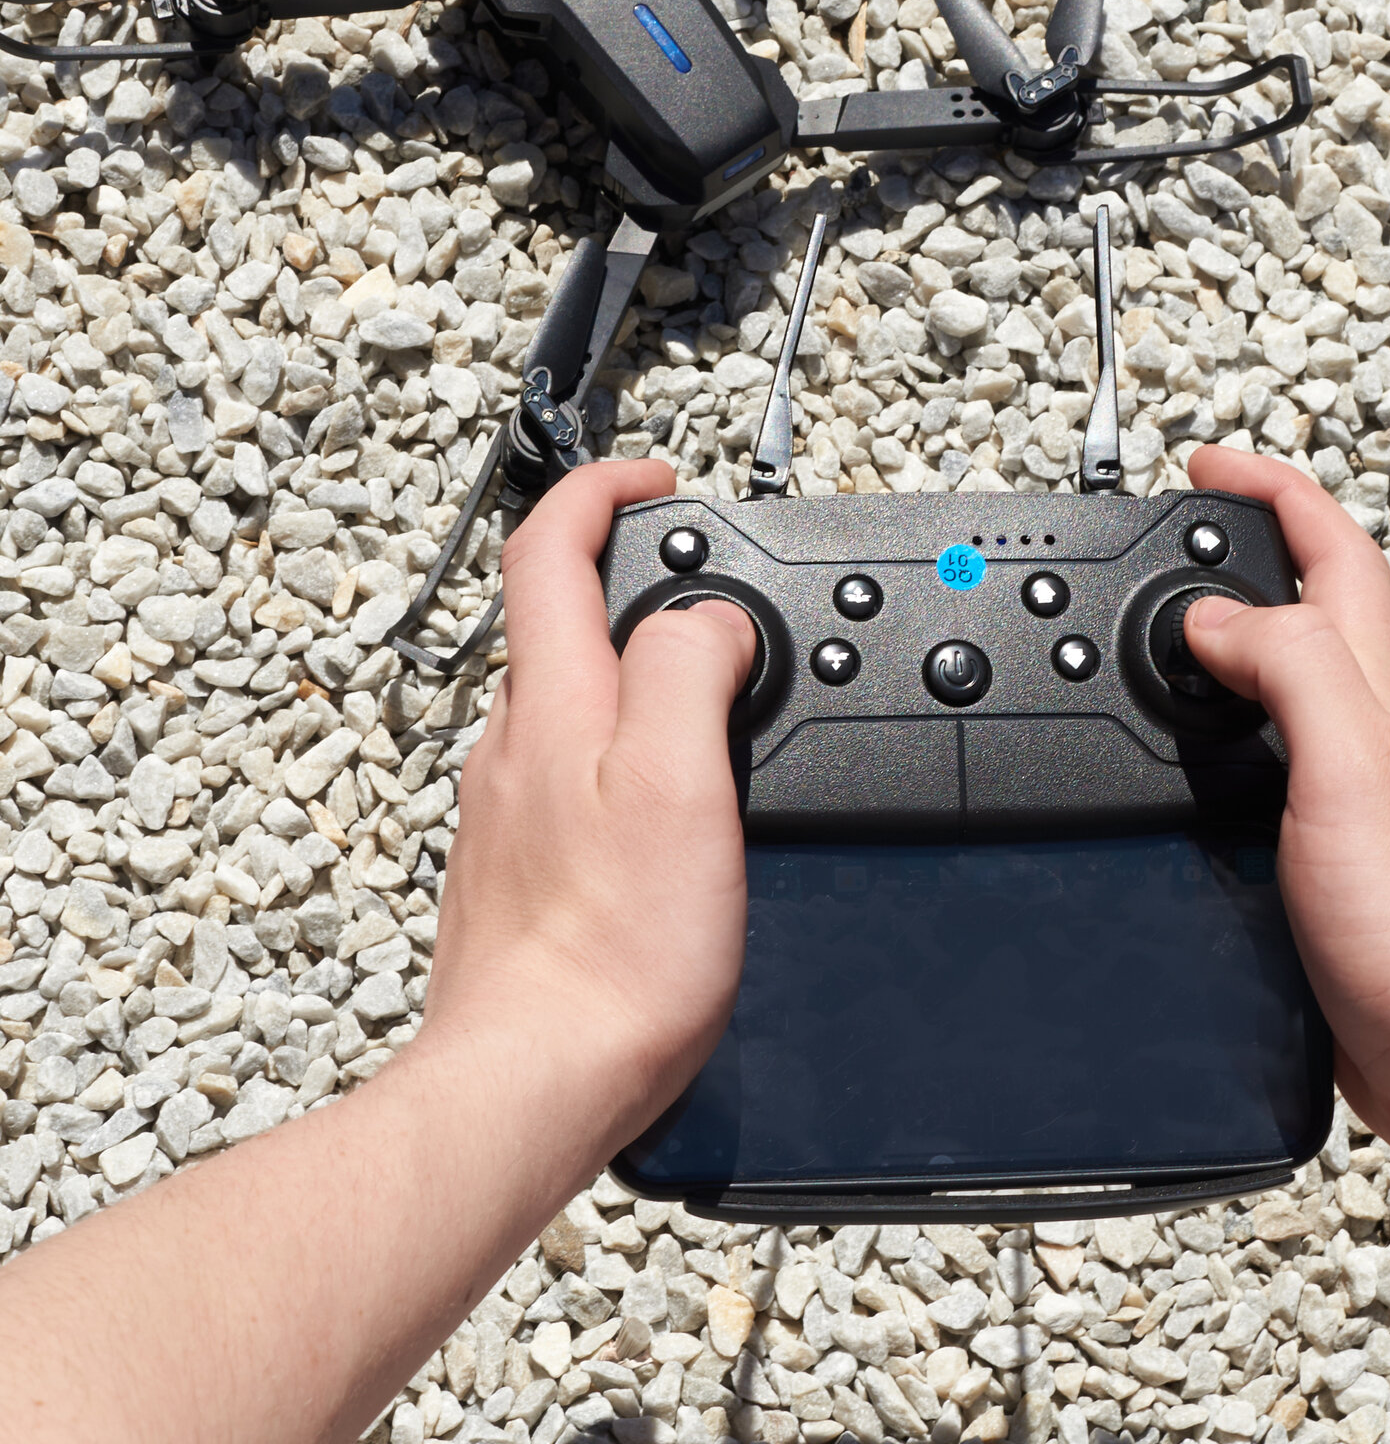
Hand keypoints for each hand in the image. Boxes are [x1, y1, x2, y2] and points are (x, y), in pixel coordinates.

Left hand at [426, 458, 756, 1151]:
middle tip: (697, 577)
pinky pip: (568, 772)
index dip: (600, 489)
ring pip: (564, 698)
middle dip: (622, 574)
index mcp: (553, 705)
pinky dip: (618, 748)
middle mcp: (514, 745)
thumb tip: (710, 614)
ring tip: (702, 683)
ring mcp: (507, 809)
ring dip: (625, 664)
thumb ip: (689, 670)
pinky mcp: (518, 869)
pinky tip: (663, 797)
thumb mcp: (680, 781)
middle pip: (552, 617)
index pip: (548, 548)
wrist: (534, 1084)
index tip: (655, 478)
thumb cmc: (609, 951)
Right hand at [1184, 445, 1389, 1175]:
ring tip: (1160, 620)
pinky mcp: (1306, 860)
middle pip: (1306, 605)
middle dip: (1245, 545)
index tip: (1207, 466)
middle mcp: (1353, 734)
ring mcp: (1331, 795)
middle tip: (1182, 522)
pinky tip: (1175, 764)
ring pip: (1272, 687)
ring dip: (1219, 640)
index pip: (1329, 555)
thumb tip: (1211, 614)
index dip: (1271, 492)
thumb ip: (1290, 672)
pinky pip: (1247, 770)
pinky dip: (1201, 745)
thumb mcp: (1349, 769)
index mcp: (1363, 694)